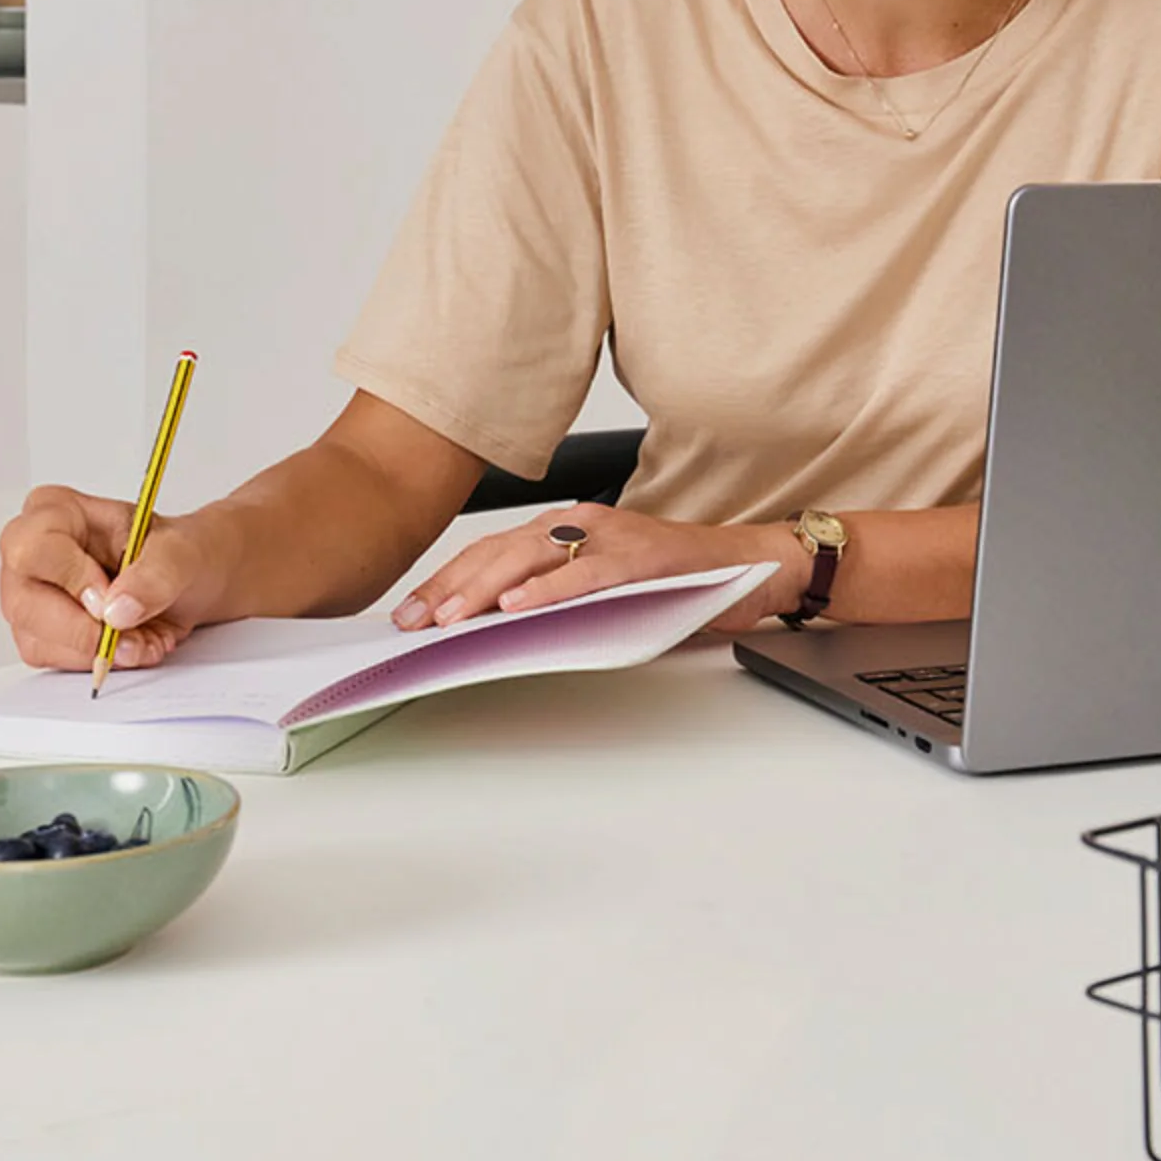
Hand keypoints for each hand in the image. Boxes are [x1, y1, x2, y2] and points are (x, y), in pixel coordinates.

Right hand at [0, 486, 233, 671]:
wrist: (188, 578)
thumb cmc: (175, 551)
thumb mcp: (181, 550)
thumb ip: (155, 574)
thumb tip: (118, 610)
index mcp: (55, 511)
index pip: (34, 548)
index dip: (72, 580)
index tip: (111, 599)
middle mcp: (30, 552)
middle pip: (26, 605)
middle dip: (86, 631)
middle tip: (132, 636)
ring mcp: (29, 596)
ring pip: (39, 642)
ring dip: (99, 651)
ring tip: (144, 637)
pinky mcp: (39, 633)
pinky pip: (56, 662)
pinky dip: (100, 661)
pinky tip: (132, 644)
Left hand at [392, 504, 811, 634]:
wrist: (748, 565)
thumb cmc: (677, 582)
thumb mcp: (604, 592)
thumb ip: (558, 603)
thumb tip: (497, 636)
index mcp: (570, 530)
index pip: (494, 552)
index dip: (450, 580)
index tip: (412, 611)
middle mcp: (583, 524)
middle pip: (500, 552)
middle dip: (451, 587)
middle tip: (412, 621)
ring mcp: (611, 537)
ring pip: (532, 558)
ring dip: (485, 589)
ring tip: (448, 617)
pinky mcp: (640, 557)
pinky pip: (585, 575)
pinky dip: (547, 592)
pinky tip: (515, 609)